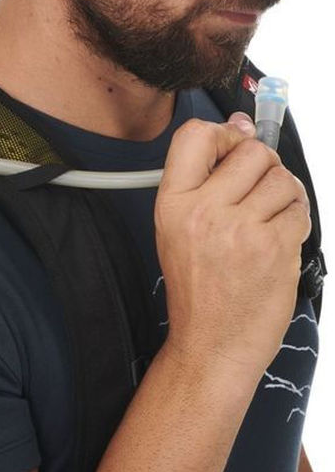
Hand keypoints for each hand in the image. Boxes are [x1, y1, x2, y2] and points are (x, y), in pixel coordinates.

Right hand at [154, 111, 311, 375]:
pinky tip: (279, 243)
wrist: (210, 346)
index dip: (224, 134)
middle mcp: (202, 212)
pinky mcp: (273, 248)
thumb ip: (209, 178)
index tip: (234, 151)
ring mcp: (240, 230)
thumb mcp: (180, 230)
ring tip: (269, 224)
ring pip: (282, 179)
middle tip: (257, 198)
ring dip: (285, 198)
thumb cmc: (198, 291)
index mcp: (172, 204)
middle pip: (252, 152)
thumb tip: (242, 125)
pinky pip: (299, 211)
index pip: (195, 135)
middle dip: (265, 169)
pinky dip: (297, 223)